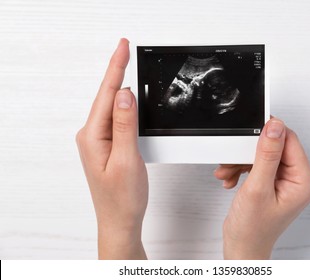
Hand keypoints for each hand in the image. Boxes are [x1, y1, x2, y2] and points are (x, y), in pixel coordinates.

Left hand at [76, 38, 147, 258]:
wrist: (120, 220)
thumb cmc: (122, 197)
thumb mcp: (126, 159)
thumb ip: (124, 125)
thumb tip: (124, 95)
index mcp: (93, 136)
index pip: (106, 94)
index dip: (116, 68)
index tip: (123, 48)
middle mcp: (92, 135)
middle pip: (106, 96)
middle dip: (118, 71)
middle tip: (127, 50)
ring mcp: (99, 140)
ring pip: (111, 107)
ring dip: (121, 87)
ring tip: (128, 67)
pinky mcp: (108, 145)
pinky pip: (116, 118)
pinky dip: (124, 105)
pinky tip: (128, 99)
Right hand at [214, 118, 309, 258]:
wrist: (242, 247)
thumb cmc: (252, 229)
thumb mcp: (257, 188)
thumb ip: (267, 155)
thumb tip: (275, 127)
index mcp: (303, 180)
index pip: (289, 140)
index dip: (268, 133)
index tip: (248, 132)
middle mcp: (297, 179)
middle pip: (275, 146)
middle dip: (248, 152)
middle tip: (232, 160)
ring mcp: (285, 181)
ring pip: (263, 154)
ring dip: (241, 161)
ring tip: (228, 173)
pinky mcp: (272, 182)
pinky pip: (257, 163)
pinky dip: (241, 168)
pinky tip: (232, 178)